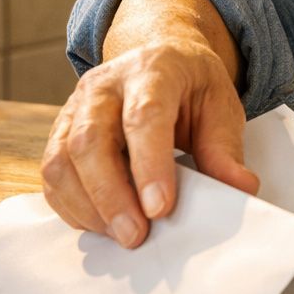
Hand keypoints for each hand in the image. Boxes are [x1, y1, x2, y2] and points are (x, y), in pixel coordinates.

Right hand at [40, 38, 258, 247]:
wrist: (161, 58)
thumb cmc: (191, 86)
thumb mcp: (220, 106)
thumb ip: (225, 148)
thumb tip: (241, 188)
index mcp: (152, 70)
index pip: (143, 117)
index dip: (149, 165)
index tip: (160, 208)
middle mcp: (104, 85)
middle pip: (90, 141)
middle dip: (111, 196)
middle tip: (136, 236)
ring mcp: (75, 106)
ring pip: (61, 161)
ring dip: (89, 207)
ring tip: (122, 235)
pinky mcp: (60, 132)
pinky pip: (53, 175)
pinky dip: (73, 207)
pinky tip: (102, 224)